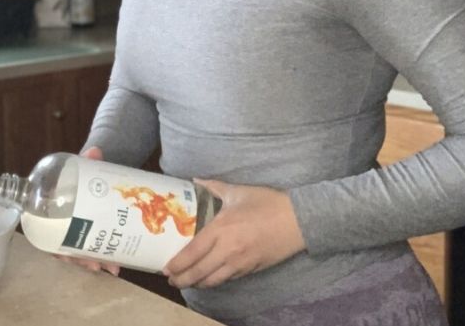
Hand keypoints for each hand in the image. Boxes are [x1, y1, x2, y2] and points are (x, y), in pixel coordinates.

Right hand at [52, 146, 120, 276]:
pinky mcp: (93, 231)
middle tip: (95, 265)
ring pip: (81, 252)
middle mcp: (62, 223)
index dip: (55, 248)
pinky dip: (105, 258)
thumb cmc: (82, 173)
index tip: (66, 256)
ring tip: (110, 268)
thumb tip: (95, 151)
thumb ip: (89, 159)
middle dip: (80, 260)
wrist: (96, 172)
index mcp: (51, 208)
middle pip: (66, 248)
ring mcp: (79, 229)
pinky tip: (116, 265)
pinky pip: (94, 249)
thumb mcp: (84, 166)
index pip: (47, 233)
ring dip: (94, 262)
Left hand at [163, 178, 305, 289]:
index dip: (177, 264)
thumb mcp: (238, 192)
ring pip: (213, 280)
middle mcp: (227, 249)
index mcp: (221, 229)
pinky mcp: (251, 269)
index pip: (192, 252)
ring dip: (197, 284)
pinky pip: (228, 279)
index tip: (166, 268)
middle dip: (182, 279)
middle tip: (171, 280)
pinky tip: (209, 278)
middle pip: (199, 272)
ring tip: (187, 283)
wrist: (298, 220)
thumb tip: (195, 180)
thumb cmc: (267, 203)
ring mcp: (240, 262)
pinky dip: (215, 281)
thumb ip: (214, 187)